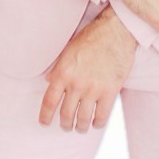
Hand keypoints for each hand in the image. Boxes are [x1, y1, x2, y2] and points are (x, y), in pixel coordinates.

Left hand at [39, 7, 136, 132]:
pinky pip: (102, 116)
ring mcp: (94, 89)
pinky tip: (96, 123)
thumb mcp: (68, 50)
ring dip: (80, 127)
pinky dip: (97, 123)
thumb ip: (58, 68)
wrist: (115, 32)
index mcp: (63, 72)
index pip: (49, 102)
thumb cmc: (91, 38)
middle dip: (65, 124)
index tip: (44, 123)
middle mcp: (76, 83)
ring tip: (80, 127)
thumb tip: (50, 82)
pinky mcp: (110, 91)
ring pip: (83, 119)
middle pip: (66, 114)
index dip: (45, 116)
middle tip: (66, 126)